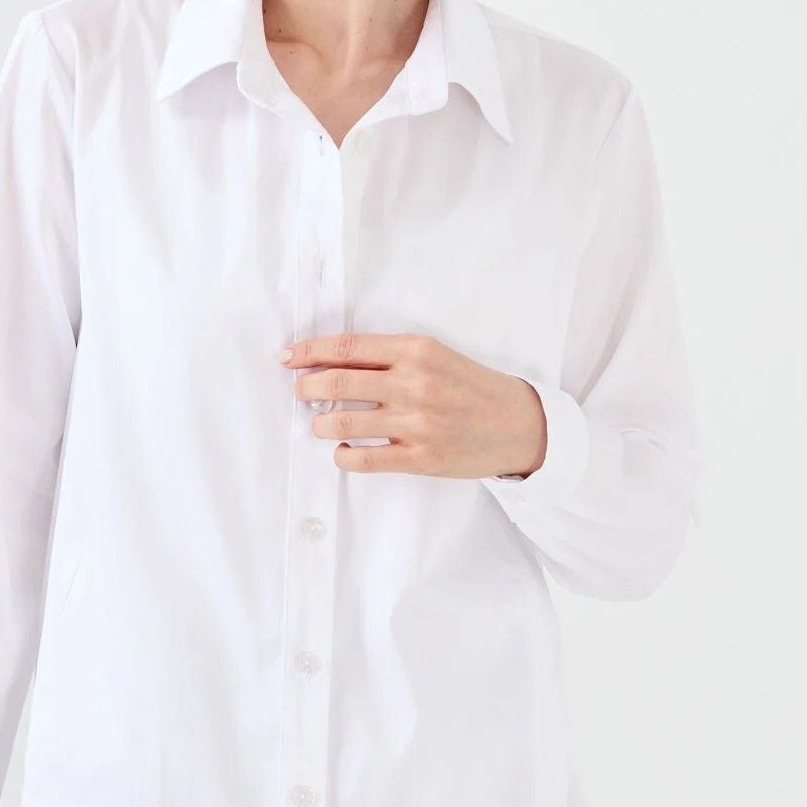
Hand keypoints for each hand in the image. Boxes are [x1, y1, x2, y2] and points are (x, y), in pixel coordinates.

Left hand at [281, 331, 545, 477]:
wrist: (518, 424)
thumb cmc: (471, 387)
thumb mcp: (436, 356)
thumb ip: (390, 357)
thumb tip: (331, 362)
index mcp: (416, 350)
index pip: (347, 347)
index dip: (309, 351)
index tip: (288, 357)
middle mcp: (414, 383)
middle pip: (336, 382)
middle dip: (306, 387)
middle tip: (299, 391)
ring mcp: (417, 423)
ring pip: (342, 422)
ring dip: (319, 424)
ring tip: (321, 423)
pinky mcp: (421, 459)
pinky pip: (362, 459)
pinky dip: (342, 454)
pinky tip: (344, 449)